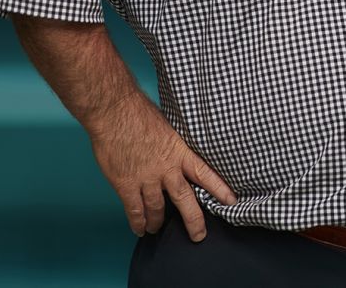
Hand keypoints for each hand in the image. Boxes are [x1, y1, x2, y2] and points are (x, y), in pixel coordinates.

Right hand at [89, 96, 237, 241]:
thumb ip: (172, 143)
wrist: (114, 111)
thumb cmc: (137, 112)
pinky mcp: (127, 184)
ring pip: (157, 208)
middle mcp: (166, 168)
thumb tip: (175, 149)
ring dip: (157, 221)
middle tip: (199, 234)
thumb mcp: (166, 125)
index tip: (231, 201)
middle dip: (194, 220)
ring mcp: (146, 178)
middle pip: (185, 199)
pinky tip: (139, 229)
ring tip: (157, 228)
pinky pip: (134, 210)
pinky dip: (137, 222)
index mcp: (178, 152)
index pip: (204, 174)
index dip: (219, 188)